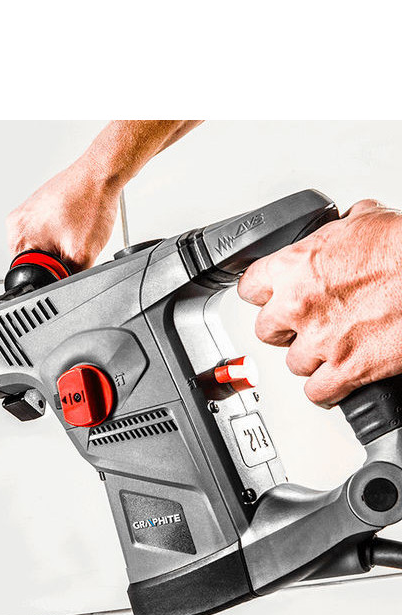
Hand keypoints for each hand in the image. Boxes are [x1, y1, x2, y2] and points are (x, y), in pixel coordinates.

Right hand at [6, 156, 120, 271]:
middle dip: (53, 260)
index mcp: (18, 236)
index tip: (62, 268)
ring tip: (73, 230)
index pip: (25, 274)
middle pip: (33, 260)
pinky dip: (60, 231)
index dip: (47, 276)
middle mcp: (17, 222)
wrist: (101, 174)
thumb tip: (63, 290)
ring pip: (41, 245)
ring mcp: (26, 211)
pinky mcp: (38, 204)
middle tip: (71, 244)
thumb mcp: (82, 256)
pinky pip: (46, 229)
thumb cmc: (90, 203)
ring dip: (58, 245)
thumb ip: (69, 279)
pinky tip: (74, 223)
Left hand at [238, 199, 401, 407]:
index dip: (263, 295)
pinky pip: (318, 393)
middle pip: (266, 331)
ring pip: (294, 363)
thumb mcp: (364, 221)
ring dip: (311, 359)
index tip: (271, 299)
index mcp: (294, 267)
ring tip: (331, 350)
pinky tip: (336, 383)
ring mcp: (319, 340)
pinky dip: (327, 391)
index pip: (250, 287)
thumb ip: (336, 233)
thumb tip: (341, 227)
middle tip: (306, 326)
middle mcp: (298, 305)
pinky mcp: (346, 368)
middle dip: (285, 331)